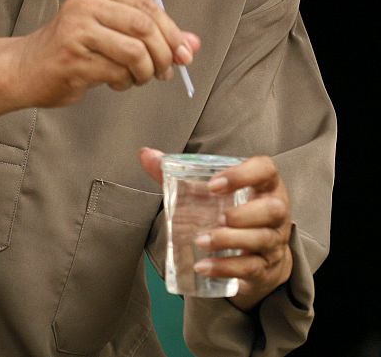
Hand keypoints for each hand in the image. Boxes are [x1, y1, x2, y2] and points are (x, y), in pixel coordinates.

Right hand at [7, 0, 199, 107]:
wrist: (27, 67)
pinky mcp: (73, 58)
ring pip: (135, 52)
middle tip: (165, 72)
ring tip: (138, 78)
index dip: (173, 32)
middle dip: (164, 54)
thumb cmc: (74, 48)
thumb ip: (154, 35)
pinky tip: (115, 82)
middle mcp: (85, 4)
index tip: (183, 54)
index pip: (148, 6)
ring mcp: (76, 30)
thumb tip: (193, 45)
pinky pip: (118, 73)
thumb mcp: (114, 32)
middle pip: (145, 26)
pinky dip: (125, 82)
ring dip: (146, 72)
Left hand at [140, 148, 293, 310]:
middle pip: (274, 210)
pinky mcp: (264, 268)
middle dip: (245, 214)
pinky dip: (225, 268)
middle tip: (218, 217)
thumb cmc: (231, 211)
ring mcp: (273, 242)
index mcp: (264, 186)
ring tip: (200, 241)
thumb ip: (180, 174)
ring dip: (230, 241)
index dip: (244, 174)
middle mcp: (276, 213)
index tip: (214, 184)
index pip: (266, 170)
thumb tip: (146, 154)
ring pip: (262, 240)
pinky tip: (203, 267)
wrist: (259, 256)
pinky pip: (250, 268)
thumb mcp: (211, 192)